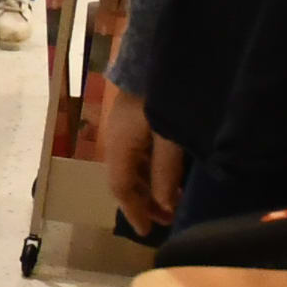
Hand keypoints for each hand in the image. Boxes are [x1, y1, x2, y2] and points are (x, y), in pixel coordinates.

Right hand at [101, 84, 185, 236]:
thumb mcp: (170, 137)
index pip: (121, 188)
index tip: (147, 232)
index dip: (134, 211)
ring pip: (131, 168)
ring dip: (148, 188)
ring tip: (170, 201)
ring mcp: (123, 129)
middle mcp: (116, 141)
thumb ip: (165, 173)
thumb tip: (165, 205)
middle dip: (143, 203)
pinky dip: (151, 172)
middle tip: (166, 220)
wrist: (155, 55)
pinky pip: (138, 155)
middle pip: (124, 180)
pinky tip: (168, 175)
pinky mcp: (133, 120)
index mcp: (119, 147)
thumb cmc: (163, 96)